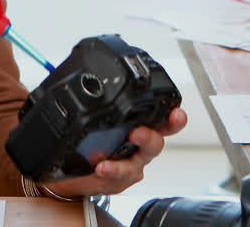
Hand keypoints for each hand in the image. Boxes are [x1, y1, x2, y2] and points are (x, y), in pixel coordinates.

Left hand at [40, 108, 187, 198]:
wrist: (72, 173)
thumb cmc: (87, 143)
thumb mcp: (94, 118)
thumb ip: (98, 98)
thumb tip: (86, 68)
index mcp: (139, 126)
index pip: (161, 119)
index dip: (173, 116)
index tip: (177, 112)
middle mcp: (139, 147)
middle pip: (156, 141)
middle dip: (152, 135)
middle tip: (139, 131)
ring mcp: (131, 165)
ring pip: (141, 160)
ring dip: (133, 152)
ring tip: (127, 141)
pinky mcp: (119, 181)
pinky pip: (120, 177)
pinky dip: (112, 170)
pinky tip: (102, 166)